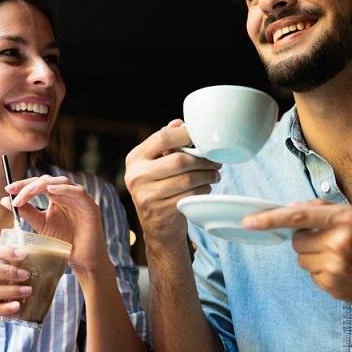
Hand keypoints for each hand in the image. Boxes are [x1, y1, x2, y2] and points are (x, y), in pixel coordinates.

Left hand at [5, 175, 105, 273]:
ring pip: (62, 181)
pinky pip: (78, 192)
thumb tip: (4, 200)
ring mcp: (80, 198)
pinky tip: (51, 191)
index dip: (23, 184)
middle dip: (30, 184)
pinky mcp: (90, 205)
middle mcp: (68, 194)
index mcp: (57, 196)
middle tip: (14, 191)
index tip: (8, 190)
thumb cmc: (63, 243)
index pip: (38, 183)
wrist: (81, 260)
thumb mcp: (40, 225)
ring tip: (29, 191)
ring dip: (43, 185)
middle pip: (48, 180)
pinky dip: (65, 189)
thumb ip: (25, 212)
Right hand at [124, 119, 221, 245]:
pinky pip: (190, 194)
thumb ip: (165, 144)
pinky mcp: (160, 210)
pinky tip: (206, 188)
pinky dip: (203, 190)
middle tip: (216, 161)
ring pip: (188, 178)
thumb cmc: (160, 190)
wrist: (158, 228)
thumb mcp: (156, 166)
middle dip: (203, 160)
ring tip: (215, 174)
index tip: (202, 137)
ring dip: (207, 175)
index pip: (162, 137)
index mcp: (134, 159)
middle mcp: (136, 176)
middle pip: (179, 160)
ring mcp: (146, 195)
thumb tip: (179, 123)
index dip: (186, 134)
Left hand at [242, 199, 351, 305]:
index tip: (250, 221)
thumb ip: (322, 210)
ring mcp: (334, 266)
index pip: (298, 216)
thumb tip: (288, 210)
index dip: (271, 219)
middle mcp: (338, 241)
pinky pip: (311, 275)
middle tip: (330, 242)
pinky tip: (343, 271)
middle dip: (307, 240)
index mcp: (345, 219)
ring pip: (301, 259)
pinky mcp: (331, 285)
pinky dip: (321, 272)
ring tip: (340, 258)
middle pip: (297, 241)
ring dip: (313, 257)